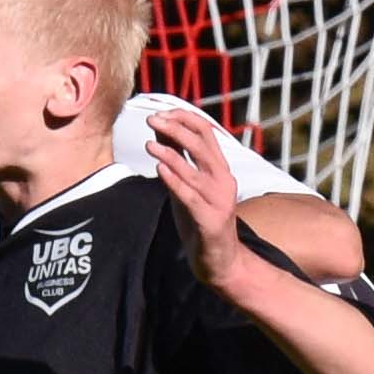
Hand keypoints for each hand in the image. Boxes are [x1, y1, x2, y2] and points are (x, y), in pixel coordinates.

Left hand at [146, 100, 248, 278]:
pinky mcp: (210, 220)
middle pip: (202, 144)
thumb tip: (160, 129)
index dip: (183, 118)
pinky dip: (175, 181)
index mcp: (219, 168)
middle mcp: (223, 179)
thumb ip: (176, 159)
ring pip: (195, 169)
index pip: (206, 132)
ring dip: (170, 154)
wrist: (220, 260)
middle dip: (176, 129)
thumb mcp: (186, 185)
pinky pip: (190, 196)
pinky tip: (160, 169)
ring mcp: (219, 200)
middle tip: (152, 120)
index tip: (160, 113)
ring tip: (150, 144)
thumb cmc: (200, 220)